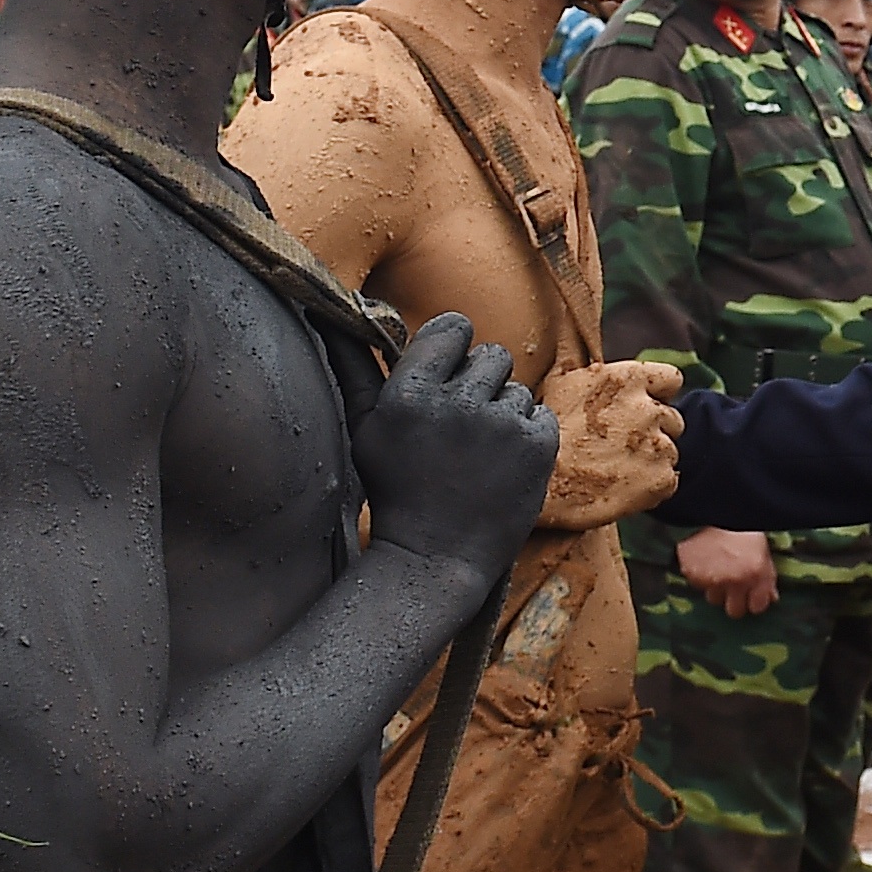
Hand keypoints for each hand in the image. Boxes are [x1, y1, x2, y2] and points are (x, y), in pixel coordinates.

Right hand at [354, 313, 560, 578]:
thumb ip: (353, 364)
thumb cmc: (394, 490)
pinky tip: (500, 466)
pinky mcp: (538, 447)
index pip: (454, 327)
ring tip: (476, 456)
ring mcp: (501, 425)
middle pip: (491, 355)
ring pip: (516, 388)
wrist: (434, 559)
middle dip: (479, 384)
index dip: (454, 348)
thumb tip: (330, 312)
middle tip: (460, 429)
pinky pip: (540, 414)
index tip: (448, 374)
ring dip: (501, 415)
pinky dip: (526, 437)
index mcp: (409, 394)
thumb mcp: (364, 428)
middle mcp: (457, 403)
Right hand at [536, 360, 683, 530]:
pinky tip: (623, 488)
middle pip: (672, 420)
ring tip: (615, 469)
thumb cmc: (545, 430)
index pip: (671, 379)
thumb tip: (568, 321)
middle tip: (620, 445)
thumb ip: (575, 351)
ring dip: (650, 460)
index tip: (640, 407)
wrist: (538, 481)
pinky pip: (668, 482)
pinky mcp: (660, 480)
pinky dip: (651, 488)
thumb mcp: (559, 380)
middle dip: (653, 431)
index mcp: (630, 378)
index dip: (658, 394)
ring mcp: (658, 446)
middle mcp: (650, 409)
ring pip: (669, 452)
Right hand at [676, 526, 778, 617]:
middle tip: (733, 589)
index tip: (752, 595)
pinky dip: (700, 577)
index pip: (758, 607)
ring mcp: (712, 580)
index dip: (755, 601)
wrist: (710, 505)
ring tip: (716, 572)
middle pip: (735, 611)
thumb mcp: (761, 547)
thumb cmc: (740, 522)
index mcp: (756, 573)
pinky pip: (697, 585)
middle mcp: (735, 581)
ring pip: (714, 599)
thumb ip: (767, 575)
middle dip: (734, 602)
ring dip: (716, 590)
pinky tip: (703, 561)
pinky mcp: (692, 575)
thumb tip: (772, 597)